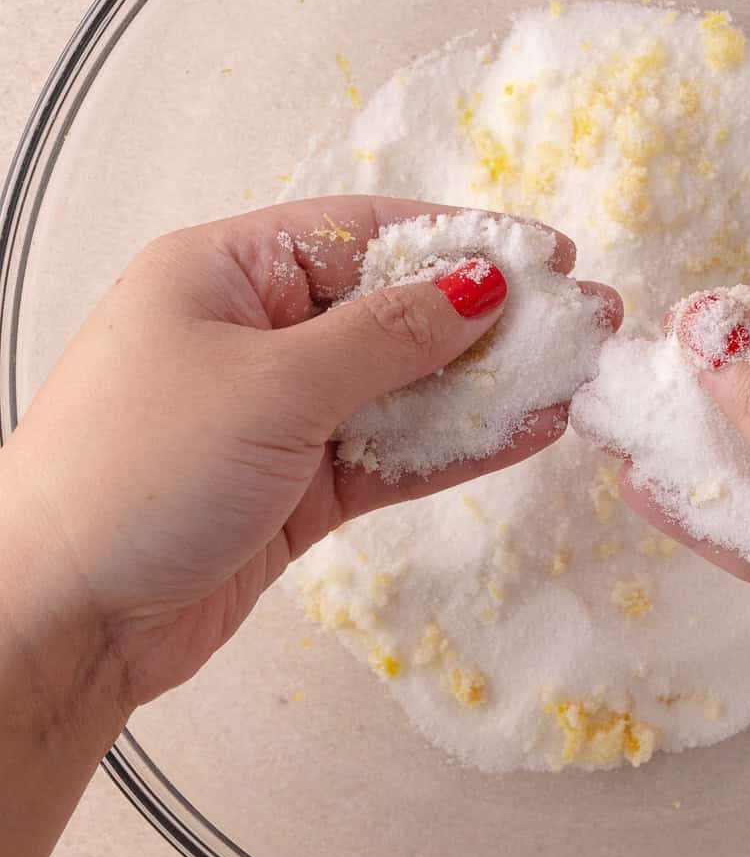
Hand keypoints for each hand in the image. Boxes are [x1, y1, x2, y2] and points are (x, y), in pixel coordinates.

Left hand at [0, 196, 616, 715]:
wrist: (60, 621)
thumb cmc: (132, 475)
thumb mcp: (271, 385)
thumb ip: (386, 338)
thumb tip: (477, 286)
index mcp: (226, 273)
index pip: (365, 235)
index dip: (462, 241)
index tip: (546, 254)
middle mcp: (255, 335)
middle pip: (396, 311)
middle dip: (492, 317)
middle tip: (582, 318)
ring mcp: (279, 415)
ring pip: (404, 387)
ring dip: (487, 386)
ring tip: (573, 375)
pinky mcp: (298, 489)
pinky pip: (393, 454)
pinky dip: (456, 447)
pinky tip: (525, 432)